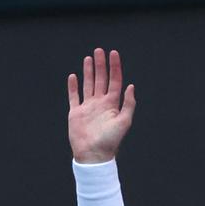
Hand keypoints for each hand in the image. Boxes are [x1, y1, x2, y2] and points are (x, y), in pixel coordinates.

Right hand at [67, 48, 135, 163]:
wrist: (93, 155)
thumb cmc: (110, 141)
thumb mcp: (124, 122)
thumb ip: (128, 104)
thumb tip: (131, 86)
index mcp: (112, 104)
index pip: (114, 81)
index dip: (115, 67)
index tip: (114, 54)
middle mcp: (100, 103)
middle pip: (101, 79)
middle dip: (101, 65)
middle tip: (100, 50)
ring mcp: (88, 107)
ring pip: (88, 85)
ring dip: (88, 71)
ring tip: (89, 58)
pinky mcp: (76, 113)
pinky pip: (74, 96)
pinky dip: (73, 87)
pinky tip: (73, 76)